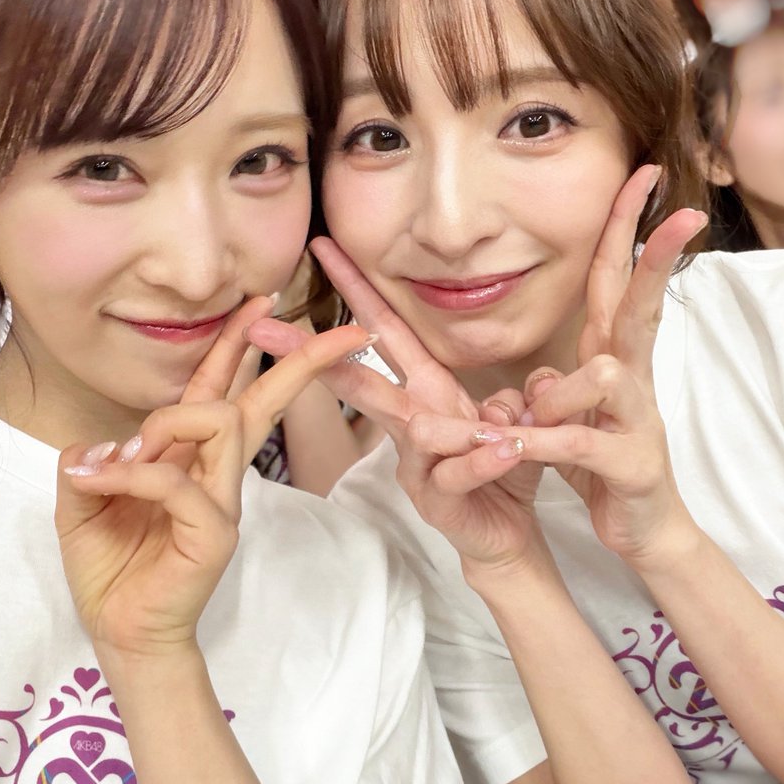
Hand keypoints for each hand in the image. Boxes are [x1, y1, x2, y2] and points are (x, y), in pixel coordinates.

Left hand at [55, 297, 370, 657]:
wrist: (120, 633)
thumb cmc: (111, 567)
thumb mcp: (84, 499)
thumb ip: (94, 460)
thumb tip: (104, 443)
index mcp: (193, 459)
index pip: (224, 390)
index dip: (239, 344)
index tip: (262, 300)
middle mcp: (218, 475)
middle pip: (261, 401)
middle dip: (299, 361)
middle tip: (343, 332)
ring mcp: (223, 504)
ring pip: (222, 423)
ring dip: (165, 425)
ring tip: (119, 460)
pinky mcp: (215, 534)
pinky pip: (179, 480)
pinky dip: (135, 473)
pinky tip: (99, 482)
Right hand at [247, 240, 549, 582]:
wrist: (506, 537)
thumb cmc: (503, 468)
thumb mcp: (516, 418)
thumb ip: (512, 395)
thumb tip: (506, 397)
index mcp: (426, 391)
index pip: (384, 330)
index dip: (356, 288)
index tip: (323, 245)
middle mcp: (411, 423)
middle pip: (358, 381)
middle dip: (314, 353)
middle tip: (267, 329)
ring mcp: (417, 464)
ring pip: (415, 431)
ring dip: (454, 427)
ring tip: (497, 428)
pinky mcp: (436, 502)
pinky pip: (457, 474)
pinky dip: (483, 461)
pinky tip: (510, 451)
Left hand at [441, 166, 707, 566]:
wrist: (639, 526)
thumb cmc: (599, 461)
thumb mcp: (569, 414)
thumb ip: (554, 384)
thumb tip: (544, 375)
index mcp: (613, 358)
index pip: (618, 282)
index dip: (627, 230)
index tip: (642, 177)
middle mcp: (630, 379)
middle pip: (643, 306)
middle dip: (657, 258)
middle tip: (685, 214)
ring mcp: (635, 420)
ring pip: (601, 377)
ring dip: (555, 397)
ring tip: (527, 427)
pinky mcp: (625, 463)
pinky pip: (577, 443)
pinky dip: (540, 443)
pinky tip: (514, 445)